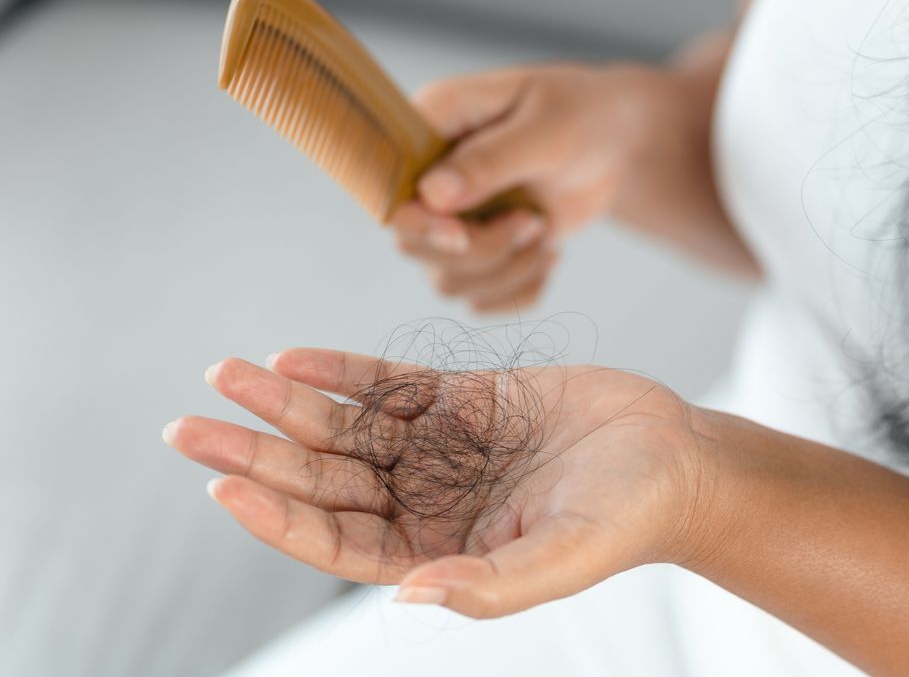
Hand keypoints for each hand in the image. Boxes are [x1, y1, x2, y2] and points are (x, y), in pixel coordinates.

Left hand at [164, 349, 715, 617]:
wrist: (676, 456)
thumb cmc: (627, 517)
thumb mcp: (562, 557)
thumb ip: (488, 582)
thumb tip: (410, 596)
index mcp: (437, 550)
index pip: (337, 540)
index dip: (279, 515)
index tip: (226, 486)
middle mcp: (427, 500)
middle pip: (323, 478)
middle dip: (255, 452)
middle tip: (186, 429)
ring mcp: (441, 446)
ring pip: (344, 426)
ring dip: (284, 403)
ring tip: (225, 375)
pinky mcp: (464, 396)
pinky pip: (388, 384)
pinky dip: (342, 370)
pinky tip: (292, 357)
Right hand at [393, 63, 712, 310]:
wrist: (615, 144)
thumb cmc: (581, 116)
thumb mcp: (547, 130)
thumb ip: (490, 160)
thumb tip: (432, 195)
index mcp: (430, 125)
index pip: (390, 189)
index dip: (418, 223)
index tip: (462, 233)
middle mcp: (427, 175)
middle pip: (412, 245)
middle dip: (480, 250)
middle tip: (533, 222)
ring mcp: (450, 217)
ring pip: (447, 281)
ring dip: (506, 271)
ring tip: (544, 230)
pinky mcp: (478, 249)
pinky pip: (480, 299)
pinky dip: (520, 291)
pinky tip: (550, 254)